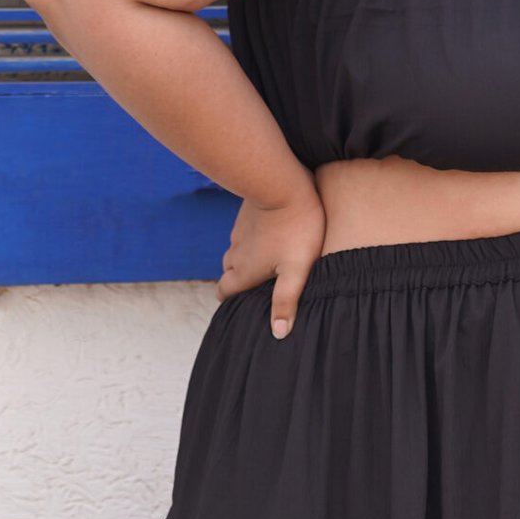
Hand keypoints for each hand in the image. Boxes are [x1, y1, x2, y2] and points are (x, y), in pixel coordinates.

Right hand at [216, 179, 327, 337]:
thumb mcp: (295, 271)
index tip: (240, 305)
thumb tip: (279, 333)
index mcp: (243, 270)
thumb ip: (285, 302)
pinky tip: (269, 238)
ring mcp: (239, 232)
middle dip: (237, 281)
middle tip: (255, 287)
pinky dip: (252, 241)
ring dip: (245, 260)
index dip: (229, 299)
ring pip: (236, 252)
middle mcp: (235, 253)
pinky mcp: (246, 215)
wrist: (283, 185)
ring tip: (264, 264)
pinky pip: (244, 233)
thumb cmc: (294, 230)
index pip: (224, 292)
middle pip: (229, 272)